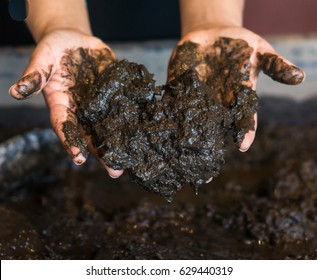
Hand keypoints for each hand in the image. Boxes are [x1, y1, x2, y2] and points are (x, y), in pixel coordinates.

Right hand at [9, 29, 122, 177]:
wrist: (75, 39)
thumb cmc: (54, 49)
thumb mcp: (43, 59)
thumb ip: (35, 76)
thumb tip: (15, 92)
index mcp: (62, 104)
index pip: (65, 127)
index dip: (71, 143)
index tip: (79, 159)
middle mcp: (82, 109)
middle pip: (91, 135)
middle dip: (102, 153)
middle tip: (114, 172)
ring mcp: (100, 103)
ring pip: (109, 127)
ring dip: (120, 143)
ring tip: (131, 160)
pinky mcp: (115, 93)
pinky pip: (124, 107)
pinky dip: (133, 118)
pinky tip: (144, 131)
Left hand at [168, 27, 304, 151]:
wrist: (212, 34)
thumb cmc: (240, 45)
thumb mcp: (261, 52)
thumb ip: (276, 65)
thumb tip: (300, 77)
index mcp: (238, 98)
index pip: (243, 119)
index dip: (244, 132)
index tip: (243, 146)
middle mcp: (217, 104)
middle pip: (216, 128)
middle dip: (212, 145)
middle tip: (207, 164)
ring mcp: (197, 98)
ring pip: (193, 120)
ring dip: (188, 135)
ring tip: (183, 153)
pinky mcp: (178, 89)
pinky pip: (173, 101)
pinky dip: (167, 110)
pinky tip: (162, 121)